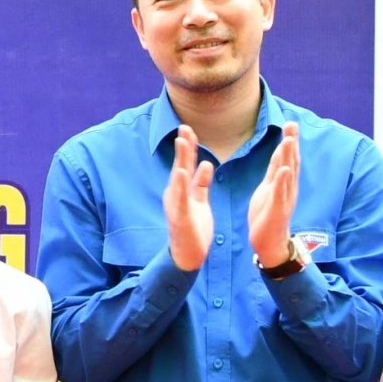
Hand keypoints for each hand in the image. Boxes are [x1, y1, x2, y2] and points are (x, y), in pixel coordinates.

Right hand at [163, 132, 215, 272]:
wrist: (188, 255)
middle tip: (184, 127)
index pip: (186, 163)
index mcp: (182, 189)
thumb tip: (207, 164)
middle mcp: (176, 194)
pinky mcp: (180, 216)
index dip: (188, 146)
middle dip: (183, 146)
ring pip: (178, 178)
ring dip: (180, 159)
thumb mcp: (200, 201)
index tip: (189, 128)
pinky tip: (181, 172)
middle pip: (180, 165)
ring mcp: (176, 204)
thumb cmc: (194, 228)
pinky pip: (181, 198)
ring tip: (183, 142)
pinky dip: (181, 185)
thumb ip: (201, 183)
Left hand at [244, 134, 302, 271]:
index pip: (288, 158)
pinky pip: (280, 194)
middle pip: (291, 162)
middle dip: (292, 143)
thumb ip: (276, 170)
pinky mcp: (277, 209)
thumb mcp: (270, 188)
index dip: (290, 141)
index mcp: (283, 182)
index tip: (290, 123)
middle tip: (292, 124)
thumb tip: (281, 151)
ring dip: (289, 158)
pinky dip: (282, 181)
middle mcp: (288, 188)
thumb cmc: (268, 214)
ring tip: (289, 141)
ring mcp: (284, 198)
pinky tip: (284, 170)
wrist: (269, 241)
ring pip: (287, 175)